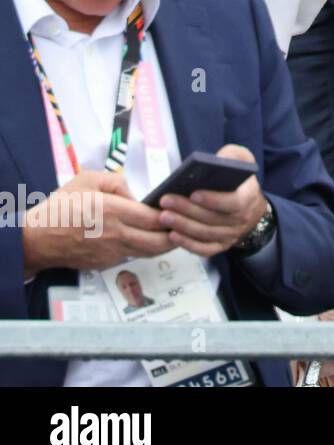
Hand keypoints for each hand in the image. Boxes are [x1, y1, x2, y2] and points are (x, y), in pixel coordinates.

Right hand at [22, 171, 171, 277]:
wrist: (37, 238)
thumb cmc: (61, 207)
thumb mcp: (88, 180)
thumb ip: (118, 183)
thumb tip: (138, 197)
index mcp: (113, 211)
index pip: (155, 218)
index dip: (173, 216)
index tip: (180, 210)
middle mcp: (116, 235)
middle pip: (159, 242)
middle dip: (177, 235)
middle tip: (185, 226)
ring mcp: (112, 253)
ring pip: (149, 253)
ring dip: (164, 245)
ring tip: (171, 234)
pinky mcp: (106, 264)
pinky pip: (132, 256)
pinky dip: (143, 249)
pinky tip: (145, 239)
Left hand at [157, 144, 265, 256]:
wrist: (250, 208)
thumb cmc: (239, 182)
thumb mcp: (242, 161)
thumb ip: (233, 156)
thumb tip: (219, 159)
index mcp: (249, 197)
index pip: (234, 202)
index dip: (214, 200)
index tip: (193, 193)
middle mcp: (242, 219)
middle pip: (213, 219)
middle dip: (188, 210)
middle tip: (166, 201)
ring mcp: (231, 234)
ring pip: (206, 234)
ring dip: (183, 226)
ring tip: (163, 216)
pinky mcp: (221, 245)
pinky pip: (205, 249)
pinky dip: (188, 244)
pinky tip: (172, 235)